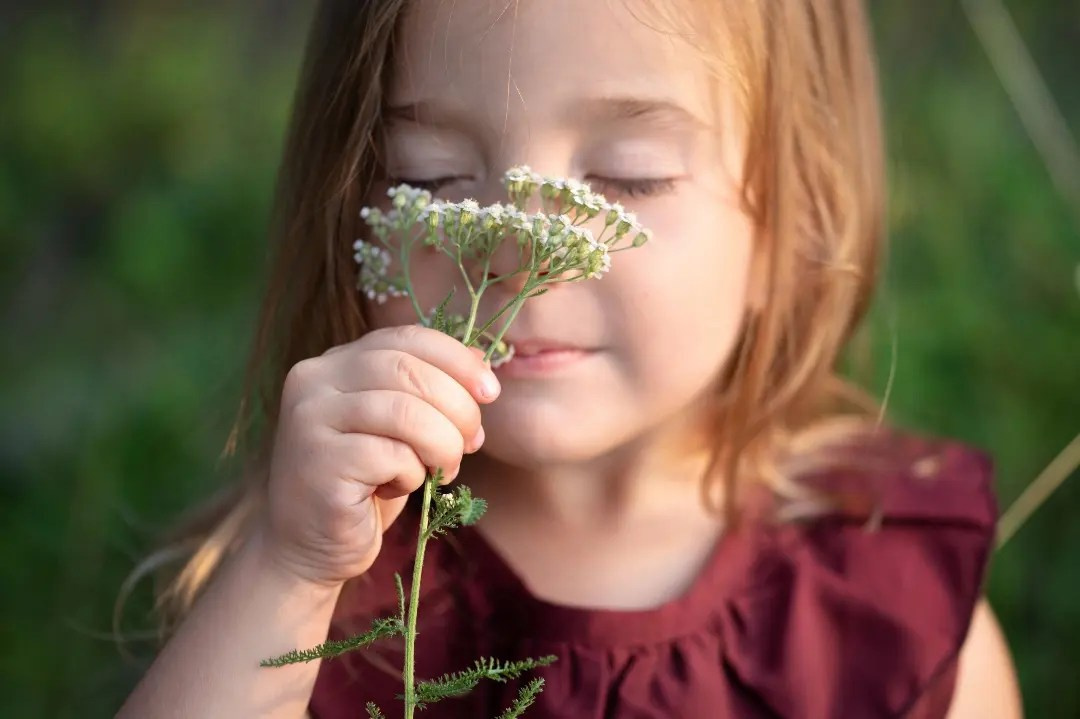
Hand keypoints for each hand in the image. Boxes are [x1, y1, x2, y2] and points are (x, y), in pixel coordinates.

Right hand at [262, 325, 499, 586]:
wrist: (308, 548)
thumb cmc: (363, 485)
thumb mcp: (400, 428)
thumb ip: (427, 389)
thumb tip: (481, 359)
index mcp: (333, 364)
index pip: (406, 338)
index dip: (457, 359)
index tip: (490, 392)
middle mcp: (313, 381)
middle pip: (408, 370)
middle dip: (458, 406)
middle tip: (472, 441)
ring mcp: (309, 420)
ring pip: (406, 412)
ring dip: (443, 444)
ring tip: (444, 469)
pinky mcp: (318, 463)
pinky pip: (391, 455)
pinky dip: (412, 474)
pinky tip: (398, 487)